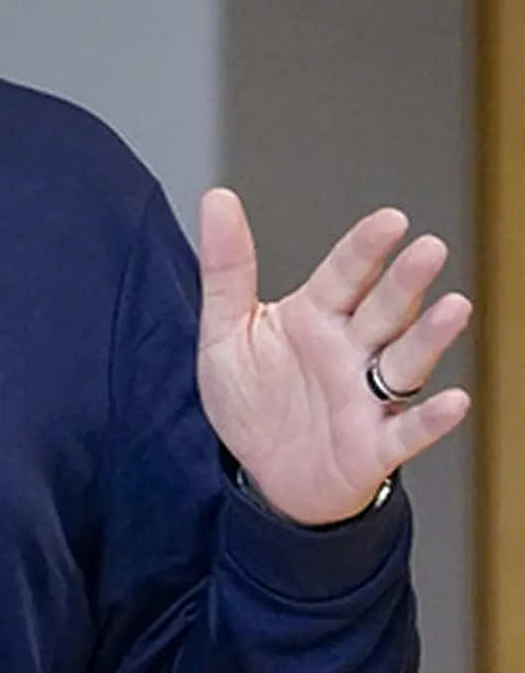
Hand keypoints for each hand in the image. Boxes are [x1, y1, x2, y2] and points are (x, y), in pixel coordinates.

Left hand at [196, 188, 471, 524]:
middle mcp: (350, 350)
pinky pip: (408, 432)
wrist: (260, 474)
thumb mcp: (225, 330)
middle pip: (383, 309)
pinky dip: (431, 419)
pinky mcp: (374, 446)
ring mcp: (367, 396)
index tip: (390, 220)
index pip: (344, 274)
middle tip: (427, 249)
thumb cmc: (252, 398)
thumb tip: (218, 199)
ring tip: (454, 307)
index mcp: (315, 317)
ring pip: (405, 360)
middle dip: (405, 281)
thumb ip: (227, 268)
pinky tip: (452, 401)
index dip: (366, 248)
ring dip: (429, 336)